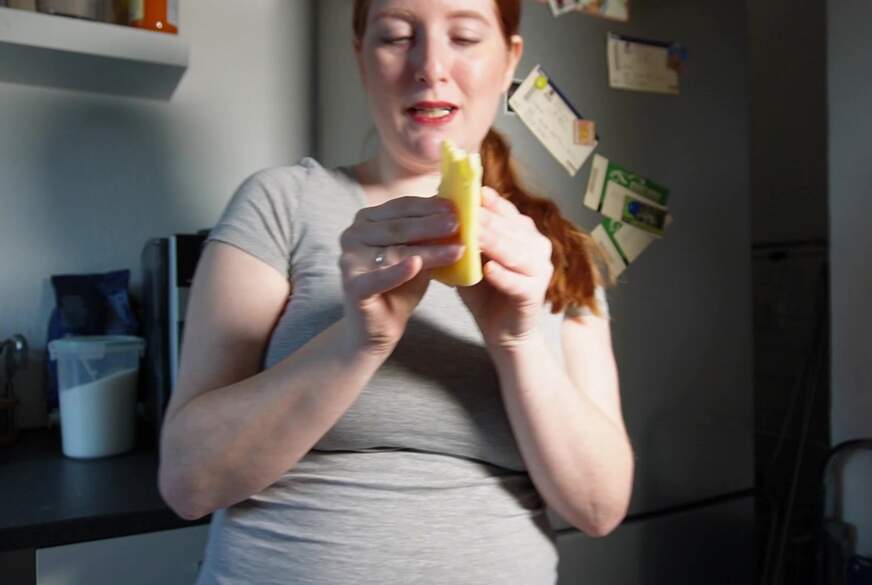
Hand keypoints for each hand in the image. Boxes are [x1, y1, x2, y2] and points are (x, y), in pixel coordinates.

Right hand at [339, 196, 463, 354]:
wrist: (379, 326)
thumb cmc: (400, 286)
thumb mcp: (418, 254)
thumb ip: (428, 234)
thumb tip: (456, 209)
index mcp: (367, 220)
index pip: (402, 207)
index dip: (430, 206)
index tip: (457, 207)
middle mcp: (353, 234)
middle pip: (399, 227)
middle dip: (432, 225)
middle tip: (459, 224)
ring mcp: (349, 259)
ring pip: (396, 251)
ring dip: (430, 250)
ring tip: (458, 250)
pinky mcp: (352, 285)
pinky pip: (379, 277)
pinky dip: (398, 272)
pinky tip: (416, 265)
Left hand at [457, 187, 553, 351]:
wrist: (501, 331)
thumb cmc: (484, 290)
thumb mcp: (472, 258)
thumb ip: (465, 236)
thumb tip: (439, 205)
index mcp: (523, 232)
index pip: (505, 210)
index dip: (487, 201)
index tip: (466, 191)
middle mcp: (537, 246)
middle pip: (509, 228)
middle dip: (485, 219)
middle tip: (461, 211)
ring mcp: (540, 270)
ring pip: (514, 252)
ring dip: (493, 243)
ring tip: (472, 236)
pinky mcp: (535, 294)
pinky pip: (518, 282)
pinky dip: (503, 276)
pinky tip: (488, 270)